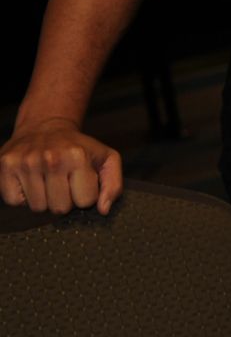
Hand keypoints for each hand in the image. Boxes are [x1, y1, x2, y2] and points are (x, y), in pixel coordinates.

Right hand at [0, 118, 122, 214]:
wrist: (45, 126)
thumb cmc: (78, 148)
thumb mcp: (107, 159)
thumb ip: (113, 185)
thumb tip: (103, 210)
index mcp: (77, 157)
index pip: (85, 202)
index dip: (85, 195)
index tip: (81, 182)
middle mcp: (50, 159)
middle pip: (60, 208)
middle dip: (64, 200)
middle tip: (63, 182)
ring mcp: (25, 162)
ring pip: (37, 207)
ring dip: (44, 199)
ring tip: (47, 180)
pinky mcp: (5, 165)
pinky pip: (14, 201)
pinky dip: (22, 196)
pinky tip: (30, 181)